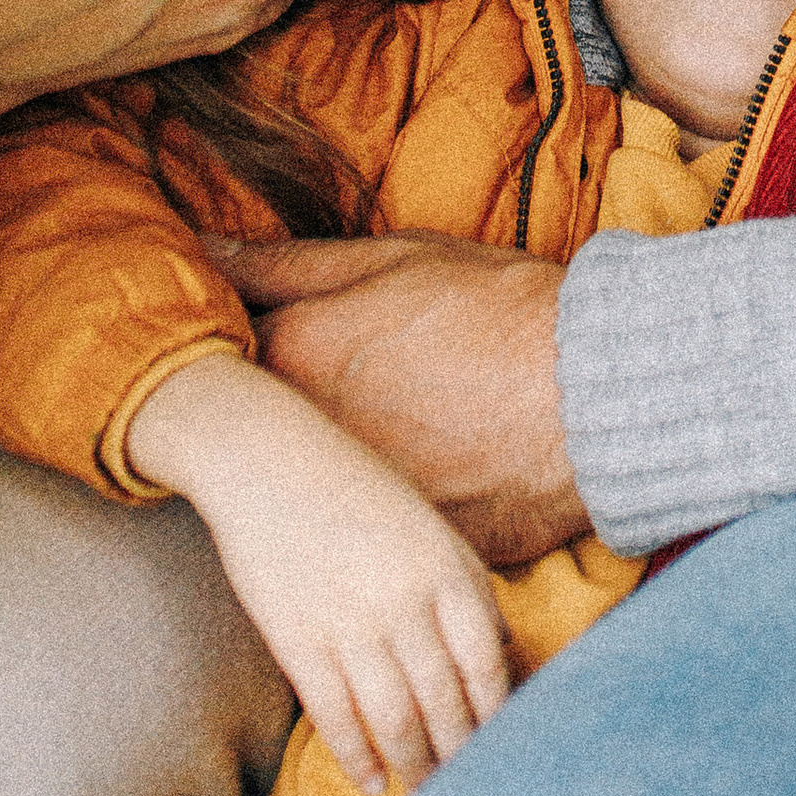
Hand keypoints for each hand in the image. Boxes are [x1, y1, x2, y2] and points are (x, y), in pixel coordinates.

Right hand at [124, 351, 510, 793]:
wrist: (267, 463)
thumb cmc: (358, 492)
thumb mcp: (429, 527)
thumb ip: (466, 586)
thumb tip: (502, 653)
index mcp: (445, 569)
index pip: (486, 664)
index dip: (496, 714)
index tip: (503, 746)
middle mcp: (403, 601)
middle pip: (443, 701)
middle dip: (459, 753)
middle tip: (468, 787)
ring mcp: (349, 624)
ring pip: (394, 719)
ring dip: (414, 764)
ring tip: (424, 792)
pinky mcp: (297, 641)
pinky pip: (334, 716)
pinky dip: (355, 755)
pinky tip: (371, 779)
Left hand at [202, 232, 586, 567]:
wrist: (593, 396)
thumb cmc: (497, 312)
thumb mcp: (392, 258)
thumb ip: (285, 262)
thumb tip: (201, 248)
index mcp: (289, 356)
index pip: (212, 351)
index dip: (227, 341)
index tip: (249, 336)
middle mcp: (301, 438)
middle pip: (253, 428)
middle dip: (271, 408)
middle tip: (332, 385)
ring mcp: (345, 503)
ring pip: (304, 485)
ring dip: (320, 462)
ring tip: (389, 429)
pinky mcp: (394, 548)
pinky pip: (364, 532)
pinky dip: (375, 509)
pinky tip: (425, 476)